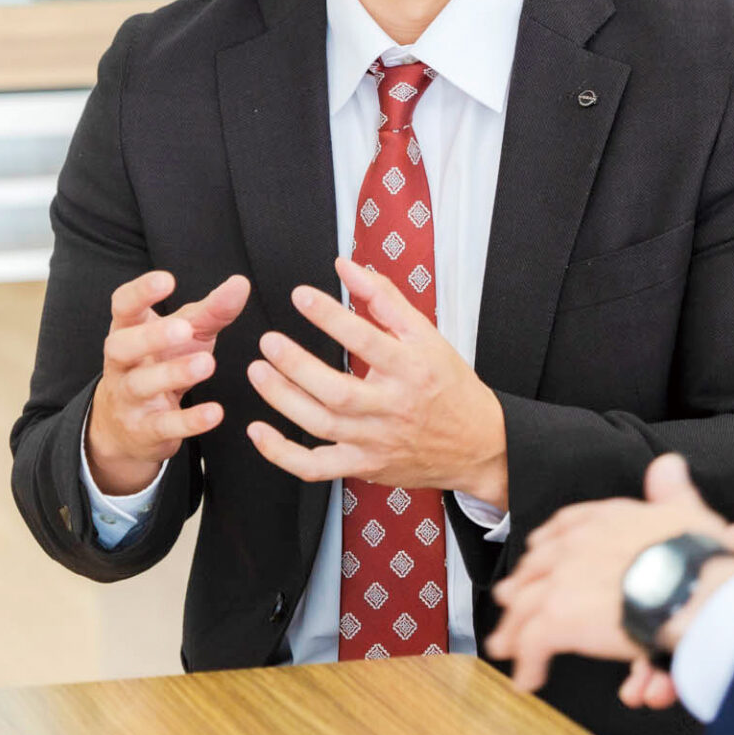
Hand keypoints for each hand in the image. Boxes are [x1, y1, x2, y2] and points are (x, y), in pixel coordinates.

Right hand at [87, 271, 247, 494]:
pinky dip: (189, 421)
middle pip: (121, 346)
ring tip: (207, 363)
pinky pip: (164, 425)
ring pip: (141, 385)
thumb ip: (212, 310)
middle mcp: (120, 364)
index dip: (140, 292)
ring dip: (173, 374)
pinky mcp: (143, 430)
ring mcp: (128, 398)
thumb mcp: (187, 334)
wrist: (130, 428)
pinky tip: (214, 413)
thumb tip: (240, 283)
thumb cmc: (161, 364)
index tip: (167, 279)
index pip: (123, 306)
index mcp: (128, 331)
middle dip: (150, 337)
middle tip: (184, 329)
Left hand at [245, 256, 508, 504]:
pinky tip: (258, 430)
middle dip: (297, 366)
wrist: (475, 444)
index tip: (301, 296)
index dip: (331, 317)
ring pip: (321, 425)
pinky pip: (316, 466)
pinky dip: (282, 453)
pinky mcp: (363, 465)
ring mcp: (376, 440)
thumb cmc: (449, 385)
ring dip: (283, 399)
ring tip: (258, 371)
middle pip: (337, 391)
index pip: (367, 340)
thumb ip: (386, 300)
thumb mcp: (428, 336)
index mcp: (412, 369)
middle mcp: (393, 407)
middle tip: (268, 342)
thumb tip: (347, 268)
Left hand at [488, 454, 726, 693]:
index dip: (547, 542)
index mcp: (606, 520)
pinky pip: (532, 645)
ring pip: (524, 607)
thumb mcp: (685, 512)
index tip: (537, 551)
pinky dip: (527, 664)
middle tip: (509, 600)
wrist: (691, 587)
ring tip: (504, 646)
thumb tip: (669, 464)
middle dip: (520, 586)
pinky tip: (528, 679)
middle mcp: (576, 545)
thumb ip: (671, 490)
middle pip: (535, 568)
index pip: (565, 526)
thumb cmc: (697, 556)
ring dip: (513, 630)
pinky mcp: (558, 618)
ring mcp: (563, 581)